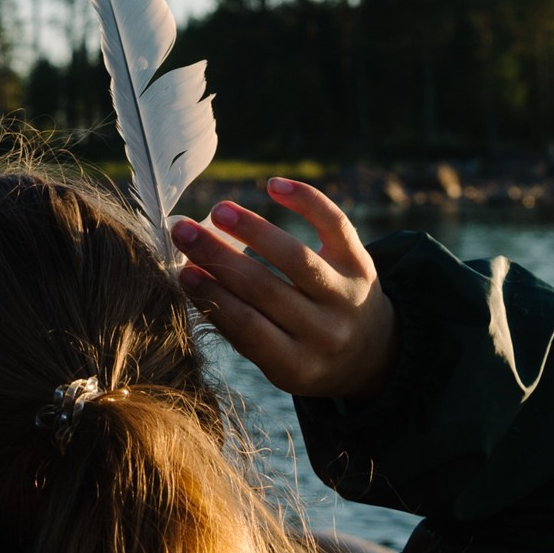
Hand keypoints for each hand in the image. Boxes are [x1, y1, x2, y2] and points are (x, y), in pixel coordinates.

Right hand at [171, 179, 396, 401]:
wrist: (371, 352)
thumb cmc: (303, 351)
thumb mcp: (275, 358)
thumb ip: (237, 323)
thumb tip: (190, 272)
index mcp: (298, 366)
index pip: (247, 327)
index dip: (212, 296)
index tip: (182, 271)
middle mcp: (327, 332)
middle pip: (265, 289)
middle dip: (219, 256)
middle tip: (183, 232)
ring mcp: (348, 297)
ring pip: (296, 257)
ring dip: (252, 229)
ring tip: (218, 211)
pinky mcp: (363, 264)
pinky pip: (336, 225)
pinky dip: (306, 200)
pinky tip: (273, 186)